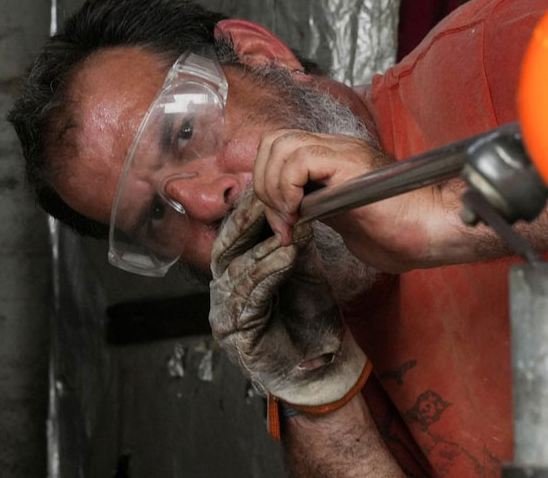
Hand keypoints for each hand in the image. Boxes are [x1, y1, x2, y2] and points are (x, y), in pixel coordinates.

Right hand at [209, 189, 367, 406]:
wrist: (322, 363)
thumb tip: (296, 197)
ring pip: (236, 270)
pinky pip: (250, 296)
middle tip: (271, 200)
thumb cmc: (311, 316)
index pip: (233, 232)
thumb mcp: (302, 266)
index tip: (272, 186)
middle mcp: (225, 290)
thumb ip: (294, 236)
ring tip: (287, 229)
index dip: (249, 208)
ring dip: (263, 247)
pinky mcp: (236, 333)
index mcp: (236, 271)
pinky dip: (268, 273)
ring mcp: (225, 313)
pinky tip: (286, 257)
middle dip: (248, 222)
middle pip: (225, 246)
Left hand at [253, 129, 448, 272]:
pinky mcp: (349, 164)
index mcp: (336, 158)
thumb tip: (292, 214)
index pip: (281, 149)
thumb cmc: (402, 232)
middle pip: (274, 141)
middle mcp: (337, 147)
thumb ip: (319, 207)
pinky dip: (288, 187)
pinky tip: (301, 213)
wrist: (434, 229)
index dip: (268, 183)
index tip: (283, 225)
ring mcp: (344, 151)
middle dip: (264, 184)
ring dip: (274, 187)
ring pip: (280, 144)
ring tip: (291, 219)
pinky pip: (299, 159)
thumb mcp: (347, 219)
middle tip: (282, 222)